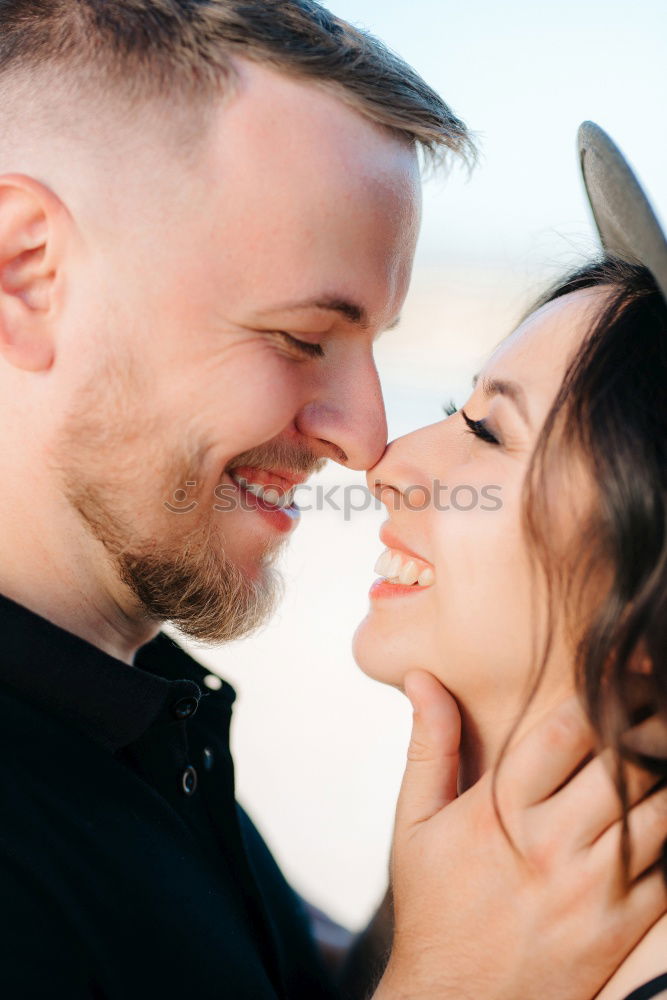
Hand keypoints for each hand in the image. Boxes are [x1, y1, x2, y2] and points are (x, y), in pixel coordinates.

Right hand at [373, 671, 666, 999]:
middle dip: (647, 724)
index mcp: (500, 810)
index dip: (603, 691)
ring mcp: (591, 890)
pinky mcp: (621, 928)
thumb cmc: (433, 905)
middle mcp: (550, 844)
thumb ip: (428, 744)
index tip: (622, 669)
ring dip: (664, 774)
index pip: (567, 729)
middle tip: (656, 699)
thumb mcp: (415, 823)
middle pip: (623, 763)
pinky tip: (661, 809)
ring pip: (658, 811)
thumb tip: (421, 676)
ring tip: (661, 749)